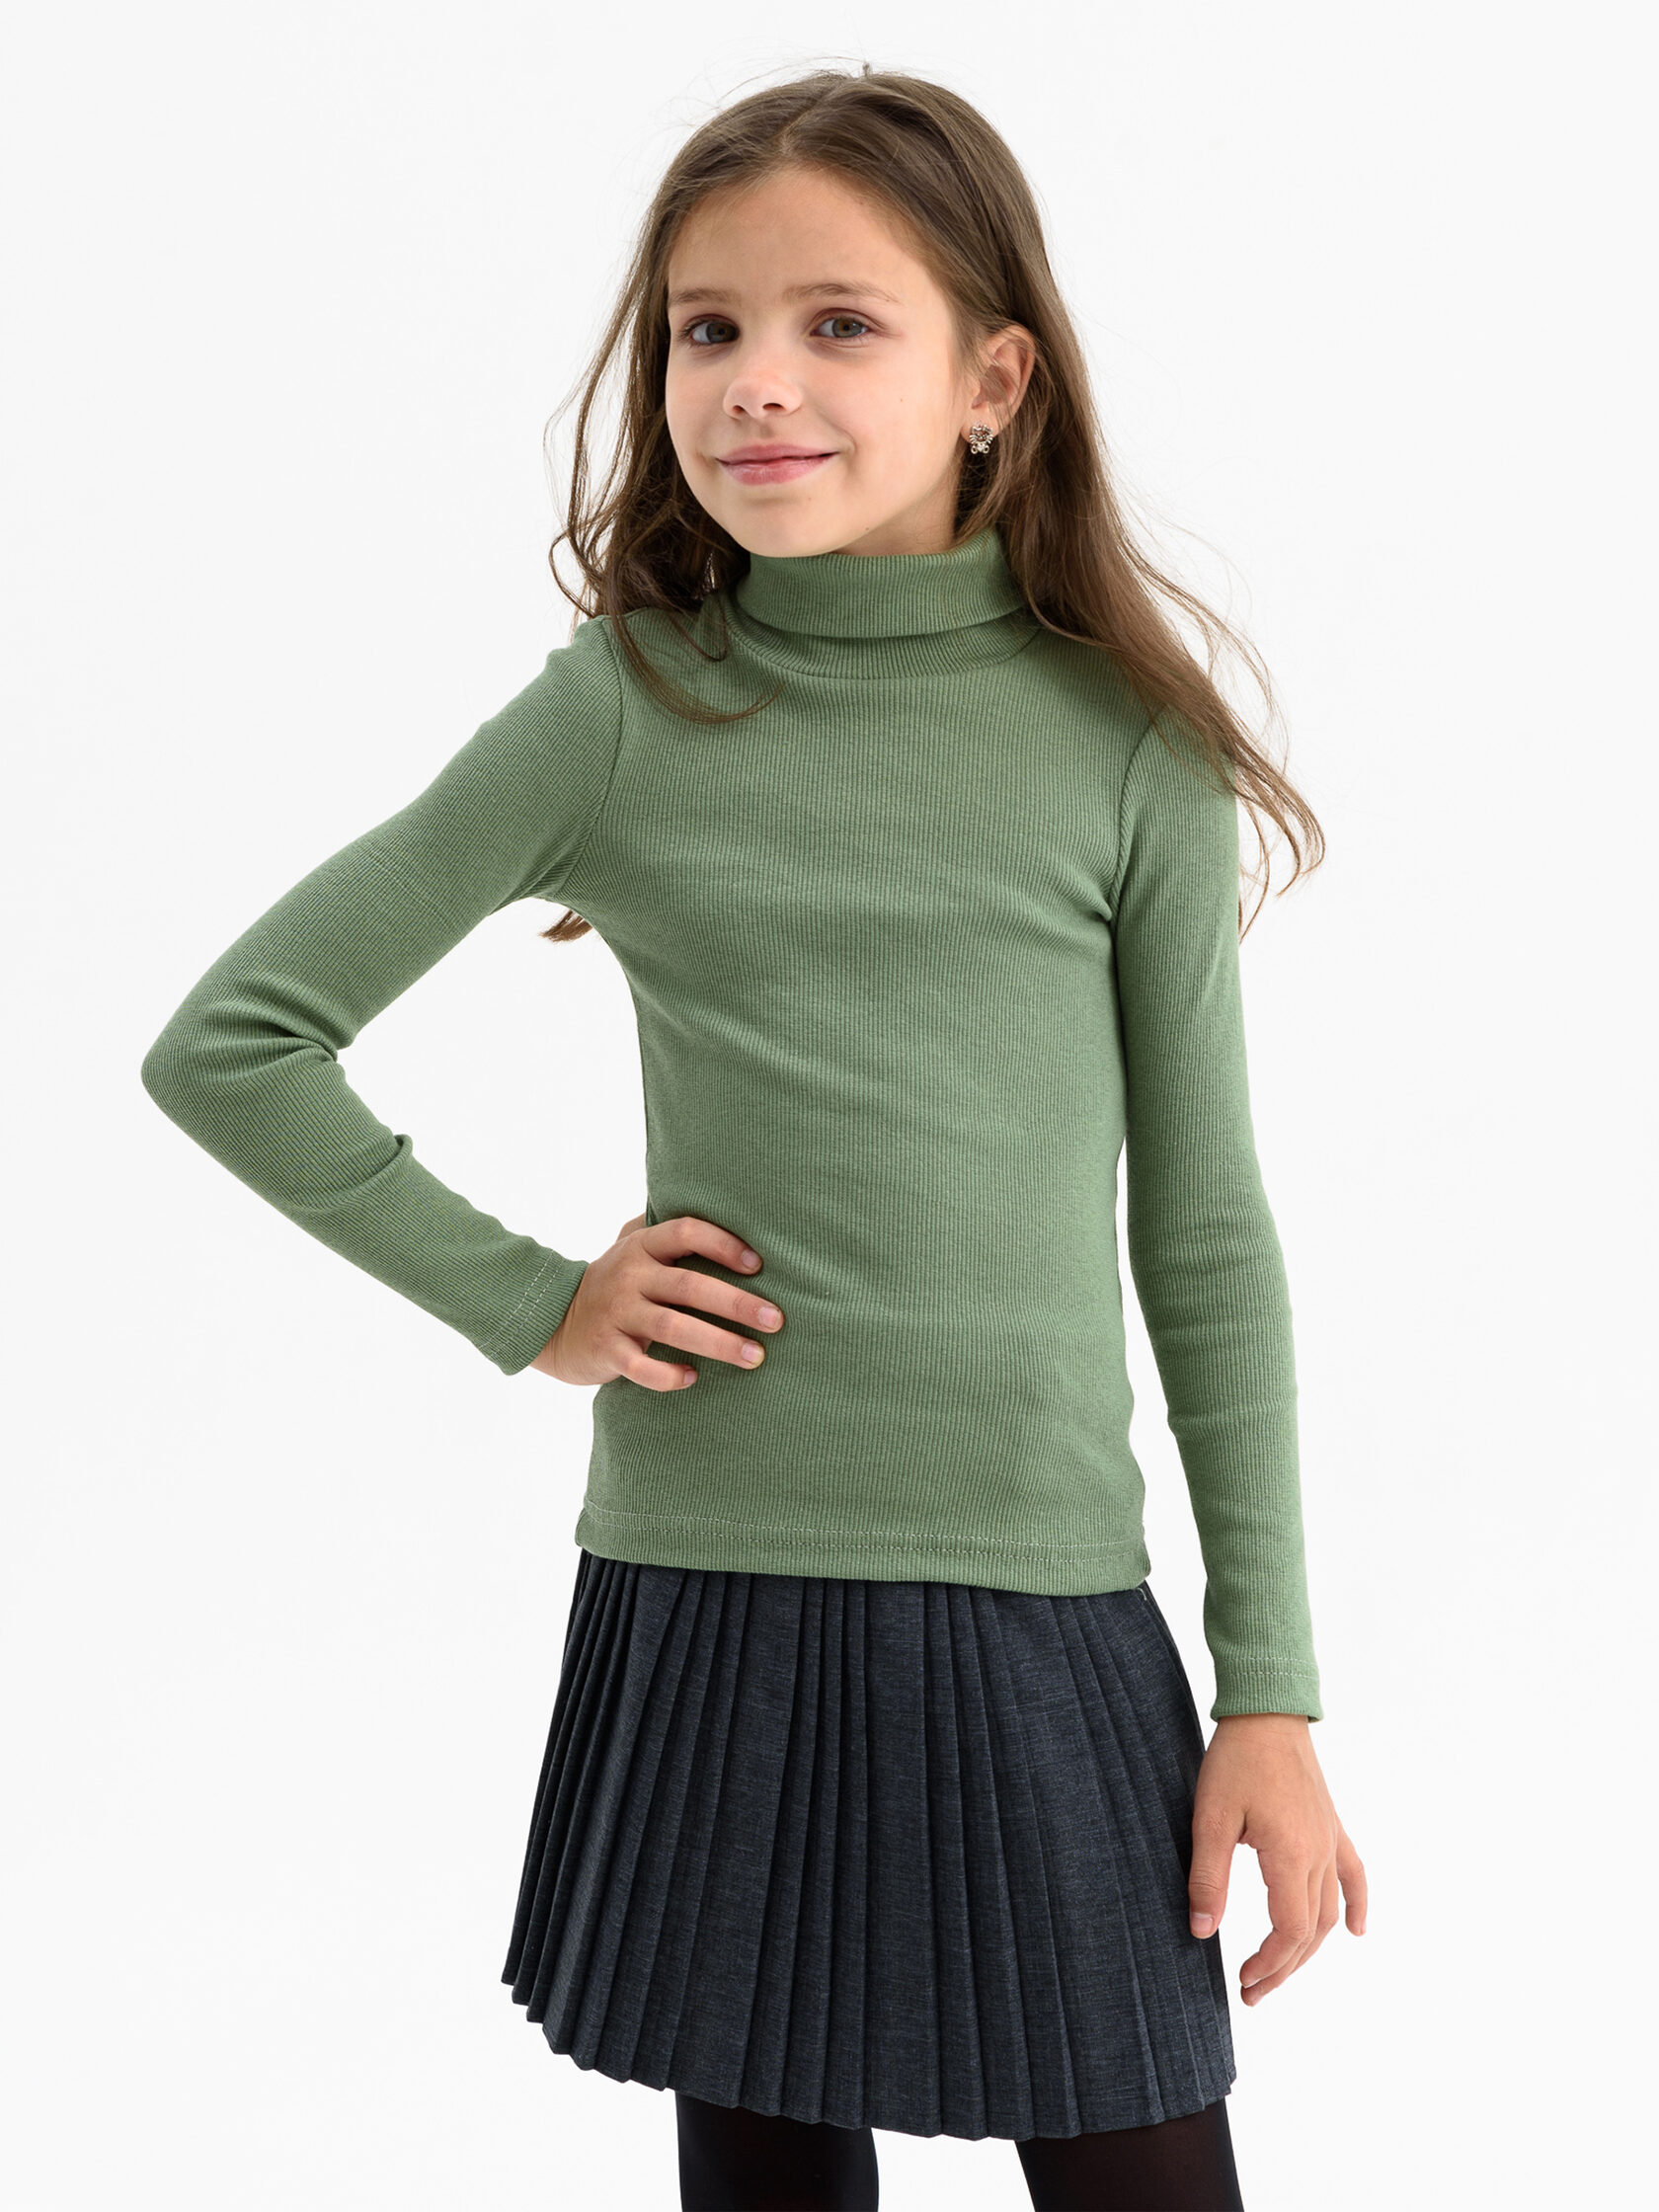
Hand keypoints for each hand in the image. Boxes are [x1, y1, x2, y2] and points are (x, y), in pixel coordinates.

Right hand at [528, 1210, 783, 1388]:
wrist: (555, 1322)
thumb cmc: (615, 1283)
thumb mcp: (633, 1247)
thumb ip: (669, 1230)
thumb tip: (731, 1209)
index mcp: (642, 1246)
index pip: (685, 1232)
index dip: (723, 1243)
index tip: (758, 1265)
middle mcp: (630, 1276)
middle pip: (690, 1286)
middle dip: (737, 1303)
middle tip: (776, 1320)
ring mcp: (616, 1314)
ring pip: (672, 1327)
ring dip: (718, 1343)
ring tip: (755, 1356)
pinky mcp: (606, 1350)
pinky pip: (640, 1366)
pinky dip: (668, 1374)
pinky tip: (694, 1378)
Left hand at [1188, 1713, 1366, 2007]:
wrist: (1267, 1711)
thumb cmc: (1235, 1759)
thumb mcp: (1209, 1818)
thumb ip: (1208, 1877)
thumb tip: (1201, 1932)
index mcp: (1291, 1854)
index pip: (1290, 1930)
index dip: (1270, 1963)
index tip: (1243, 1979)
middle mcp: (1319, 1853)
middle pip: (1312, 1930)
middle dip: (1283, 1967)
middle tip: (1252, 1992)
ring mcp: (1330, 1839)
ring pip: (1330, 1910)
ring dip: (1309, 1948)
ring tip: (1282, 1972)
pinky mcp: (1330, 1825)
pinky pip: (1353, 1873)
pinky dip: (1357, 1904)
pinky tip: (1356, 1930)